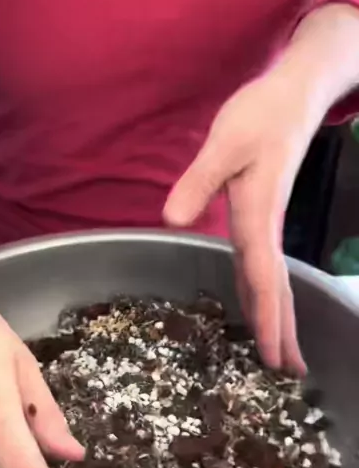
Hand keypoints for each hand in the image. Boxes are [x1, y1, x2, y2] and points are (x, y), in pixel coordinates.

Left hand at [164, 67, 324, 373]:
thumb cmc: (260, 114)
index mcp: (258, 218)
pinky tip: (258, 308)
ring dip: (278, 319)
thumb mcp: (224, 142)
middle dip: (283, 332)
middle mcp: (266, 228)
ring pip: (273, 282)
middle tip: (291, 373)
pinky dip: (265, 295)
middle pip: (276, 290)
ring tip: (284, 356)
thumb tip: (173, 219)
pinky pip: (265, 267)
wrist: (294, 93)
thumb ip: (199, 180)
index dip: (268, 318)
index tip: (273, 354)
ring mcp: (266, 225)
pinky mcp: (262, 218)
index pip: (265, 277)